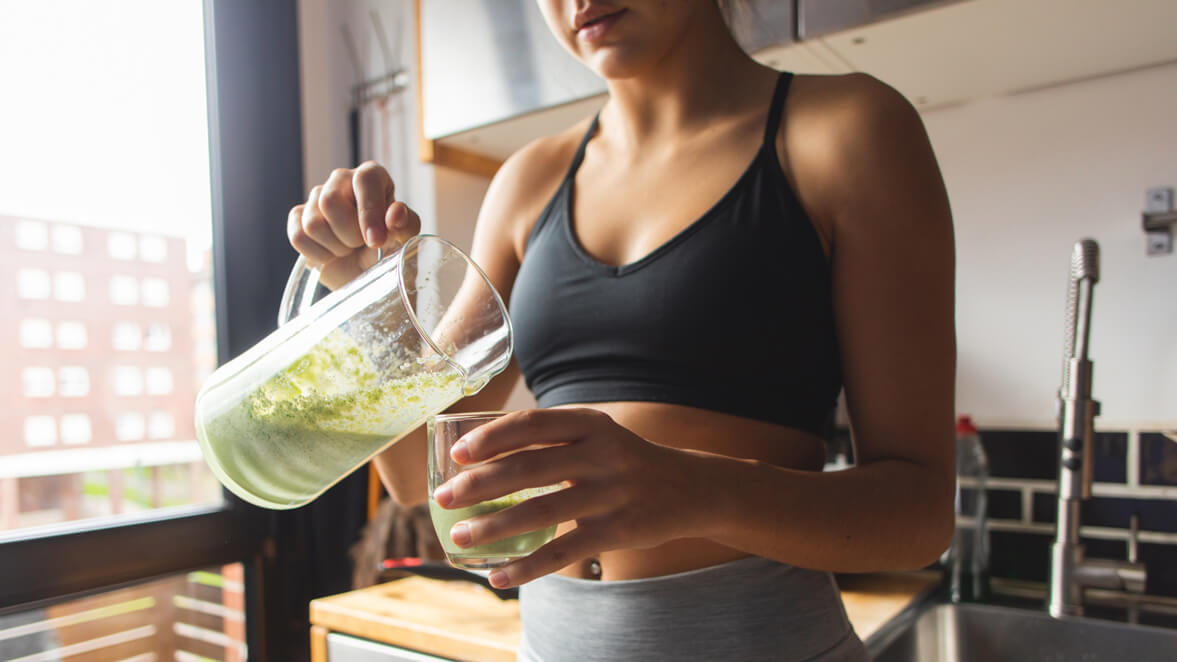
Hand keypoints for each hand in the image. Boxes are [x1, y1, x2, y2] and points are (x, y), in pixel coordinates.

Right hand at [287, 161, 421, 289]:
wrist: (364, 273)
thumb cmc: (387, 249)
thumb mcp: (405, 239)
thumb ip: (406, 224)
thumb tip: (395, 214)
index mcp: (372, 177)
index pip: (365, 179)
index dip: (369, 212)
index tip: (375, 241)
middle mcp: (342, 179)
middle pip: (330, 201)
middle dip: (349, 234)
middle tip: (362, 244)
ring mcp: (317, 196)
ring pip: (313, 223)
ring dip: (335, 247)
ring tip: (348, 248)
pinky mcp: (298, 216)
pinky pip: (298, 237)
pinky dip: (317, 255)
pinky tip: (331, 253)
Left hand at [431, 408, 712, 587]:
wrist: (689, 488)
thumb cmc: (624, 460)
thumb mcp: (597, 435)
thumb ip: (551, 440)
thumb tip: (479, 457)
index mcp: (591, 424)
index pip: (533, 424)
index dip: (491, 437)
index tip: (457, 454)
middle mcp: (602, 455)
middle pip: (529, 468)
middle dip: (478, 485)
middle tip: (443, 499)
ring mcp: (610, 494)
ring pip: (540, 512)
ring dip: (493, 527)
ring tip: (460, 537)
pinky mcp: (617, 532)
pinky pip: (563, 552)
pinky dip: (527, 567)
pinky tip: (498, 575)